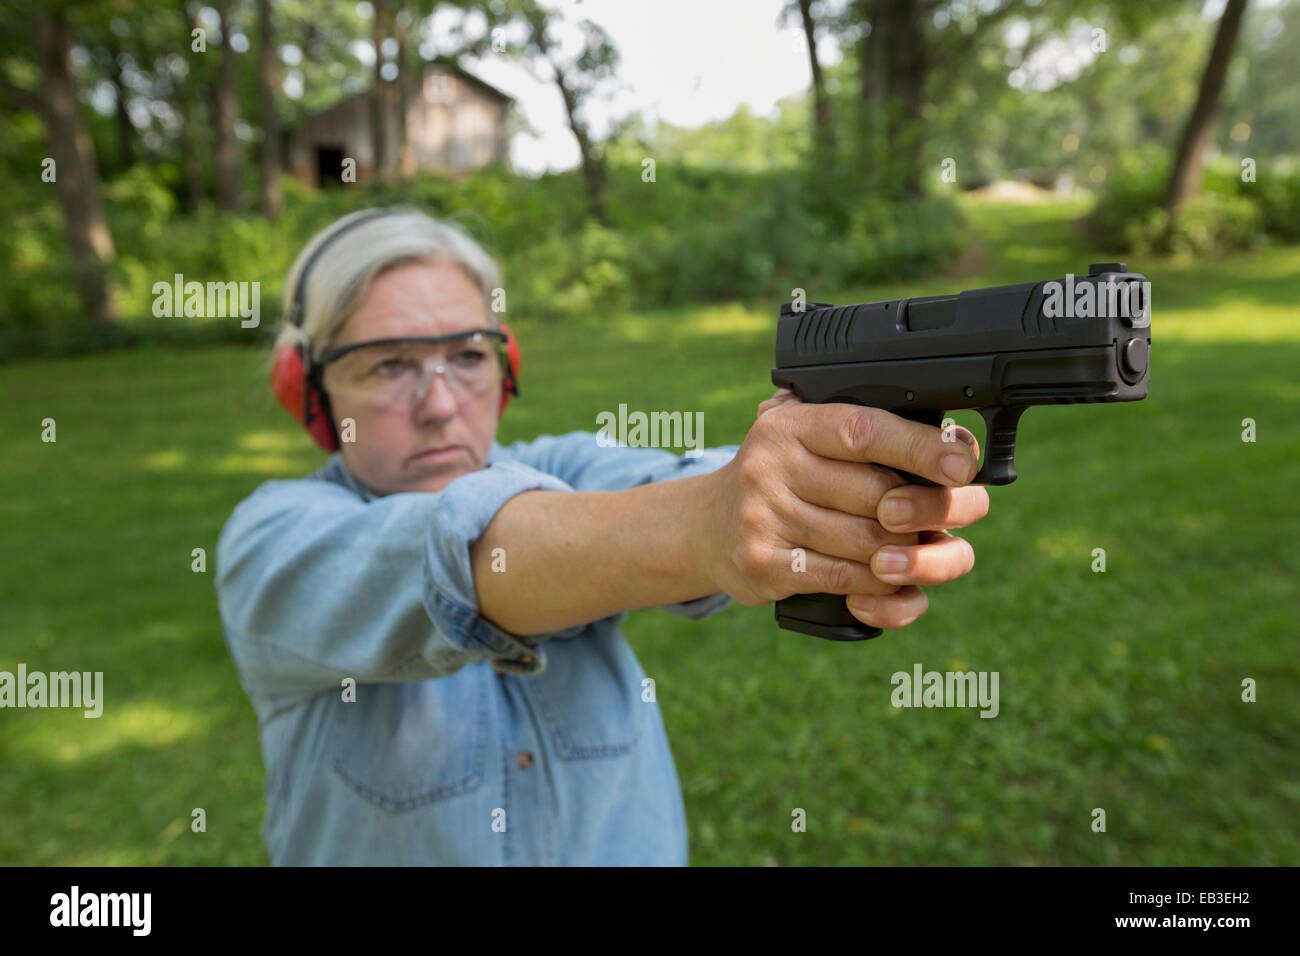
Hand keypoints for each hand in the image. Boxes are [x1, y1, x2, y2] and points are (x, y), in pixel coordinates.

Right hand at [701, 389, 989, 629]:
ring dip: (909, 555)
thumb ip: (862, 435)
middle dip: (929, 512)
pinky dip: (879, 587)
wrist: (706, 528)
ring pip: (869, 546)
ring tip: (920, 550)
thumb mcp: (806, 440)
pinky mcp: (764, 563)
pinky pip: (844, 580)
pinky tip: (889, 581)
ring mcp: (764, 516)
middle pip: (879, 497)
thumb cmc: (780, 480)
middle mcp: (772, 465)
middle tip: (954, 516)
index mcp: (791, 425)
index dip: (920, 447)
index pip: (864, 430)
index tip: (962, 465)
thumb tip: (953, 443)